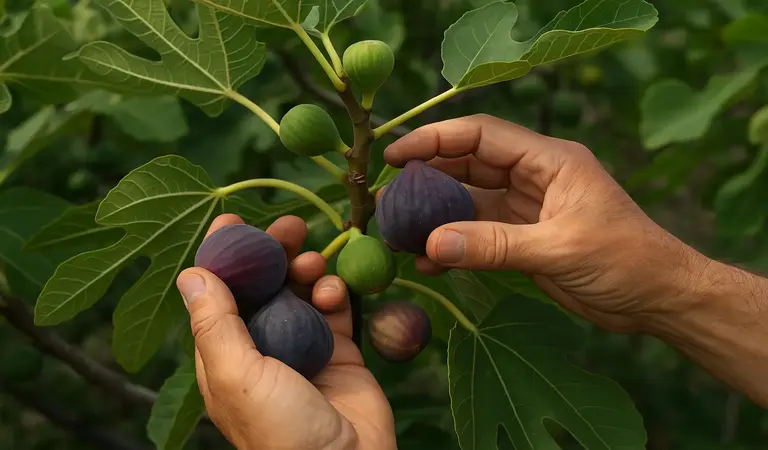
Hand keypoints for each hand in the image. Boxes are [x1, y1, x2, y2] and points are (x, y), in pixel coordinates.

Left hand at [176, 214, 395, 449]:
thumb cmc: (281, 430)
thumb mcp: (237, 376)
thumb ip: (215, 323)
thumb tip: (191, 272)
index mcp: (226, 355)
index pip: (220, 293)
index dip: (225, 254)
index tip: (233, 219)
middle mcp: (261, 346)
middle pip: (264, 284)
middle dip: (274, 252)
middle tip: (291, 226)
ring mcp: (302, 345)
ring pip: (301, 290)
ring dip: (307, 269)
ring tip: (314, 263)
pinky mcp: (340, 349)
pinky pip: (335, 308)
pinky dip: (336, 292)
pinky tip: (335, 292)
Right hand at [380, 114, 703, 332]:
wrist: (659, 298)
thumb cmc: (626, 261)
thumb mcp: (560, 249)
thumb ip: (494, 245)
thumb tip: (431, 244)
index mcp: (550, 160)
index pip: (482, 136)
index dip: (436, 140)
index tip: (396, 154)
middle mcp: (534, 177)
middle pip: (469, 165)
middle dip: (427, 177)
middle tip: (387, 195)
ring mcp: (526, 208)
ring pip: (468, 201)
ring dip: (435, 214)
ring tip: (396, 228)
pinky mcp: (522, 239)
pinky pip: (477, 235)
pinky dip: (453, 245)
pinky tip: (427, 261)